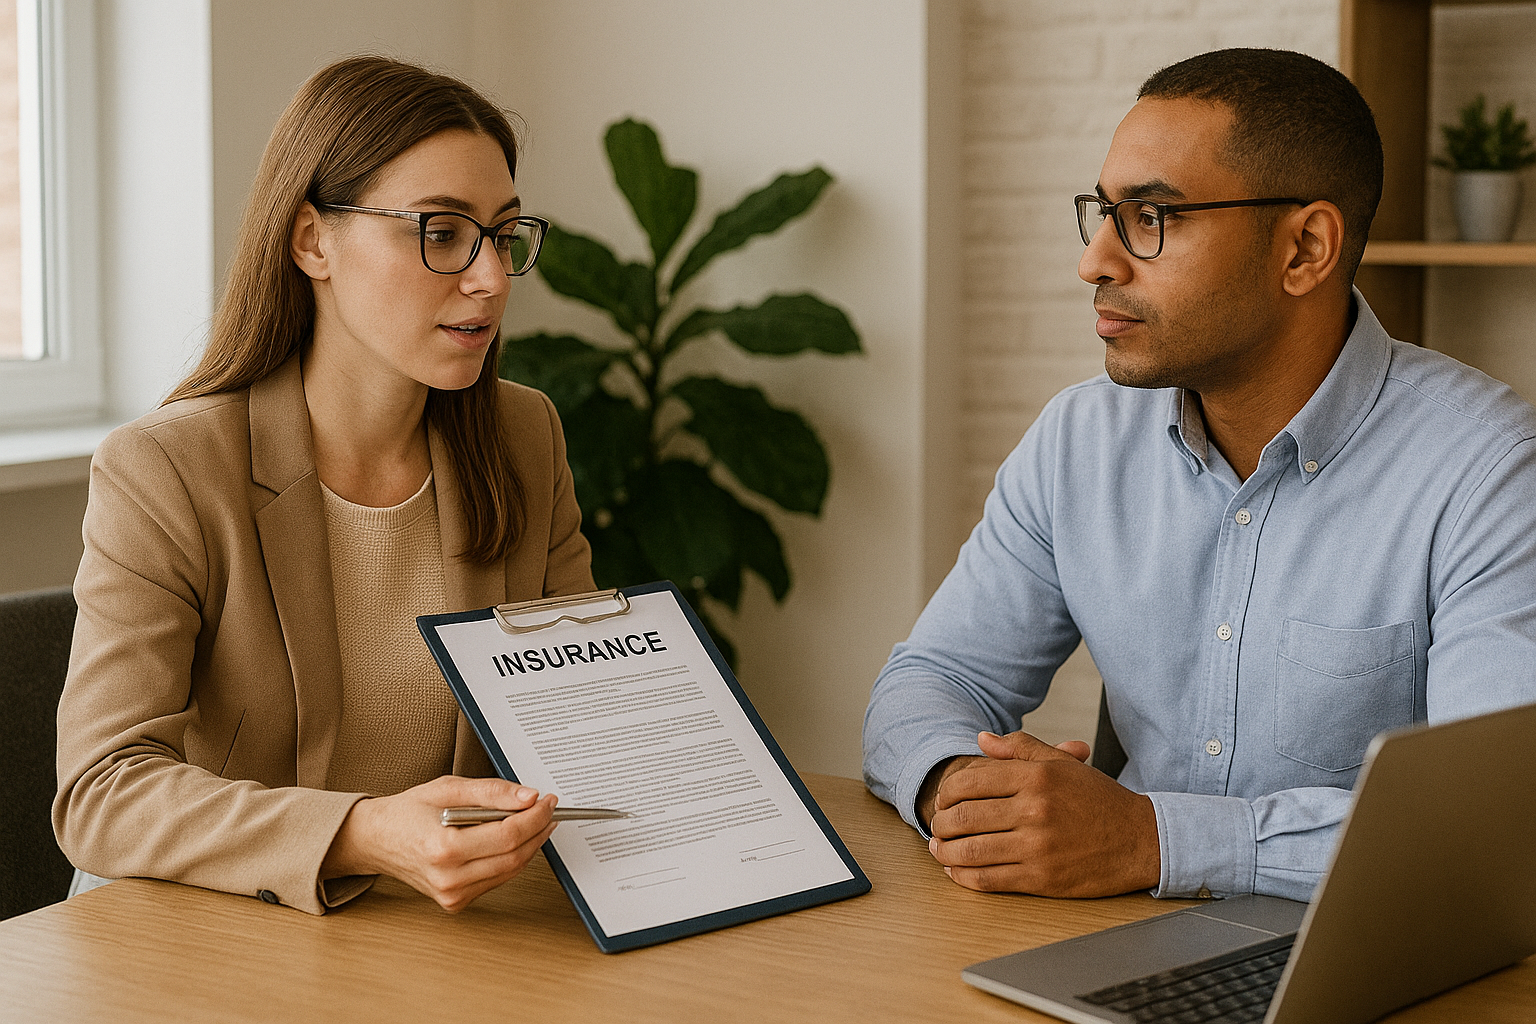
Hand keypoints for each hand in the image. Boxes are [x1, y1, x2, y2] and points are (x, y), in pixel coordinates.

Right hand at [322, 775, 557, 911]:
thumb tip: (528, 797)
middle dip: (538, 830)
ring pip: (510, 871)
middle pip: (513, 855)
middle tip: (549, 810)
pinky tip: (516, 841)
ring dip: (530, 846)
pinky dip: (512, 860)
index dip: (535, 817)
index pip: (507, 835)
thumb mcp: (448, 787)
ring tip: (538, 822)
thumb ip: (491, 792)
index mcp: (443, 848)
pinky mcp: (455, 902)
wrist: (377, 839)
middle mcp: (448, 878)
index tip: (548, 801)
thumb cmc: (409, 811)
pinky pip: (497, 880)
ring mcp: (452, 895)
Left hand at [926, 730, 1159, 897]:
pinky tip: (956, 872)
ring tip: (939, 849)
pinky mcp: (1042, 879)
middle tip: (936, 825)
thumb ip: (1019, 749)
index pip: (971, 781)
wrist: (1141, 839)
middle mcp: (1035, 810)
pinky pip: (989, 879)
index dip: (946, 791)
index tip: (942, 799)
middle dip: (941, 823)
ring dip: (945, 852)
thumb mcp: (1061, 764)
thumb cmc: (1099, 800)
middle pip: (964, 817)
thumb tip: (980, 739)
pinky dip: (964, 877)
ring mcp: (1038, 846)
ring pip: (971, 851)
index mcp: (1037, 777)